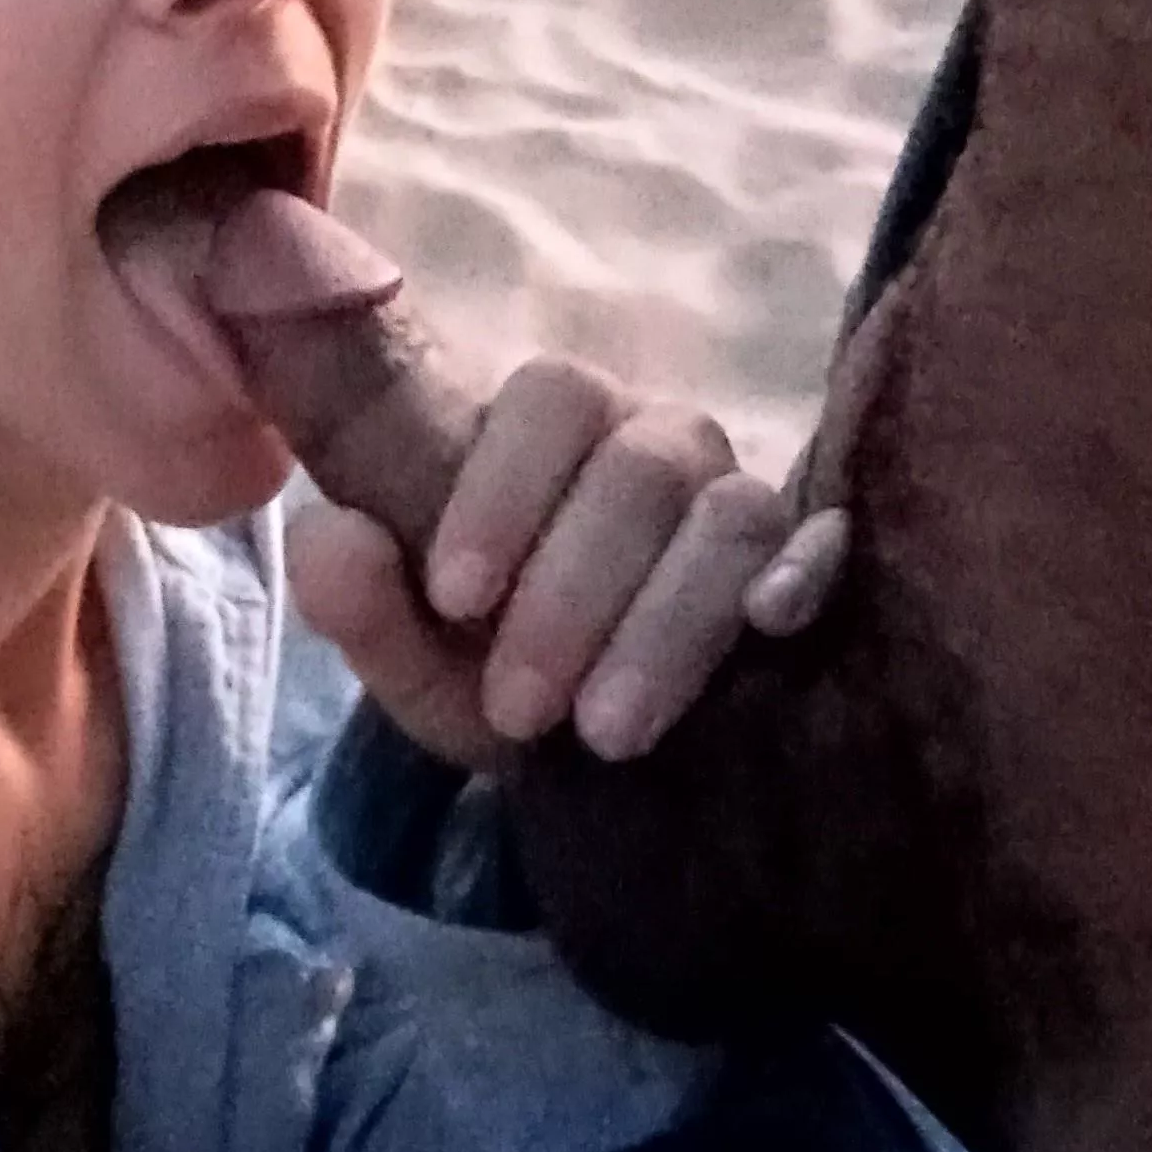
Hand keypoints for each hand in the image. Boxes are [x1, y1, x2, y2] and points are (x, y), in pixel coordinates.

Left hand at [286, 356, 847, 775]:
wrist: (590, 756)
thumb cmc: (495, 672)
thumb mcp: (416, 657)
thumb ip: (357, 599)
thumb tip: (328, 538)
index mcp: (554, 430)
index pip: (549, 396)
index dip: (504, 487)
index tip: (456, 596)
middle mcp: (657, 443)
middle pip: (639, 464)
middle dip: (572, 589)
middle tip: (519, 706)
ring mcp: (742, 499)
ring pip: (728, 513)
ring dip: (666, 621)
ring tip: (608, 732)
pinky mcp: (811, 564)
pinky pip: (822, 541)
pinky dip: (800, 571)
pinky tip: (769, 624)